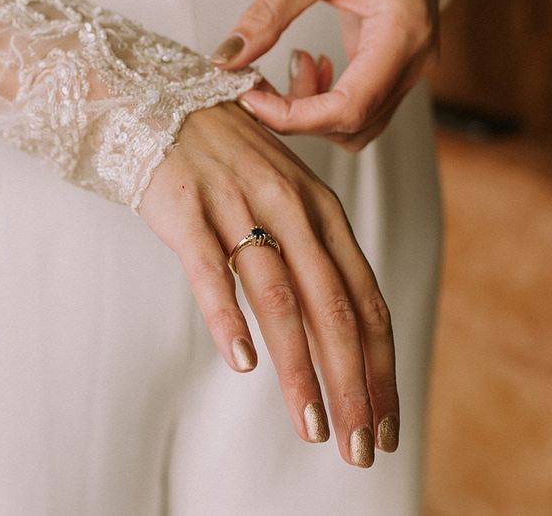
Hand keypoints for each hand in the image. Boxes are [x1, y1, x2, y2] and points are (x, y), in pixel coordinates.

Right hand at [140, 101, 398, 466]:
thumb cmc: (232, 160)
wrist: (166, 104)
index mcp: (323, 212)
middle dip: (353, 384)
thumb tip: (340, 328)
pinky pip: (210, 270)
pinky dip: (227, 316)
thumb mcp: (288, 196)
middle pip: (334, 308)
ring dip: (301, 370)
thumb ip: (315, 253)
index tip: (386, 421)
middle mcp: (291, 209)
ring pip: (280, 299)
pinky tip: (241, 362)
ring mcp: (238, 206)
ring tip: (312, 426)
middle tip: (360, 447)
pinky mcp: (187, 210)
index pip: (366, 300)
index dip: (381, 366)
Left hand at [212, 0, 438, 150]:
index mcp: (402, 36)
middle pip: (351, 124)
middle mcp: (414, 63)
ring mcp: (408, 68)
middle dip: (297, 114)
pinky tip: (311, 63)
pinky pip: (360, 105)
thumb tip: (226, 60)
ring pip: (356, 124)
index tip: (250, 96)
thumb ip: (269, 13)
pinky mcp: (396, 67)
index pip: (349, 108)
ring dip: (311, 110)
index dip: (293, 116)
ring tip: (293, 61)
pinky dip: (326, 99)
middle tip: (259, 80)